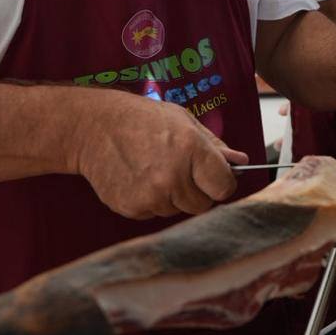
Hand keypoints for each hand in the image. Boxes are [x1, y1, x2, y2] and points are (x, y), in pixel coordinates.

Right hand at [71, 90, 246, 219]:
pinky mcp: (132, 208)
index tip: (215, 178)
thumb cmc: (142, 120)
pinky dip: (151, 202)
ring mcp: (151, 195)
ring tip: (155, 170)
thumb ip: (214, 146)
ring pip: (177, 211)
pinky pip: (154, 214)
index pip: (224, 187)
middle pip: (203, 205)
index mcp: (192, 149)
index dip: (222, 183)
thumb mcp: (184, 122)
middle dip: (198, 192)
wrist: (95, 128)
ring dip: (173, 197)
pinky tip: (139, 179)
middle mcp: (173, 176)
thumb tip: (240, 161)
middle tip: (180, 171)